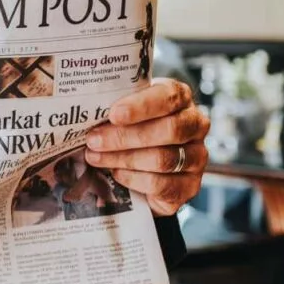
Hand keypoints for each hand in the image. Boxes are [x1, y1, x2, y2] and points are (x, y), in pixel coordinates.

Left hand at [84, 78, 208, 216]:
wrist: (145, 170)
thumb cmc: (132, 130)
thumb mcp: (126, 113)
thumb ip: (116, 109)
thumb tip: (86, 112)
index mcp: (181, 99)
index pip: (169, 97)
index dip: (141, 106)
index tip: (113, 114)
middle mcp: (195, 125)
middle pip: (169, 130)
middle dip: (125, 136)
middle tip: (93, 140)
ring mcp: (197, 157)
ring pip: (163, 159)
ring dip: (123, 159)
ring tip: (95, 157)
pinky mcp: (190, 186)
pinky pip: (161, 184)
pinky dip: (133, 179)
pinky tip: (116, 173)